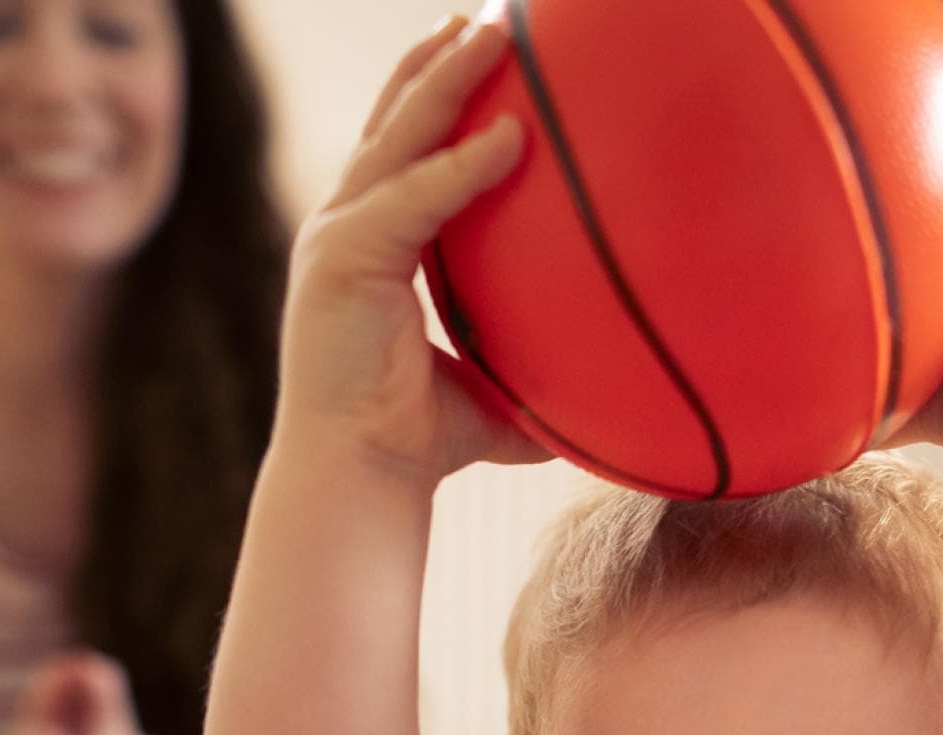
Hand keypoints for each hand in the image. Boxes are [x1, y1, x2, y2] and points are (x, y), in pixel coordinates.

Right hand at [275, 16, 549, 483]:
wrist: (358, 480)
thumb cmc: (413, 448)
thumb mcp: (487, 395)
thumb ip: (530, 375)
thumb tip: (609, 399)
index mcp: (366, 248)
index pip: (400, 154)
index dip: (435, 98)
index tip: (479, 51)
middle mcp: (341, 229)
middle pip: (393, 121)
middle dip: (438, 61)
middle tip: (488, 15)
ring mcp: (334, 238)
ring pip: (397, 137)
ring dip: (447, 79)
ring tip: (494, 29)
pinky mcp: (341, 259)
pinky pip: (413, 199)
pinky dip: (460, 169)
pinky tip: (509, 138)